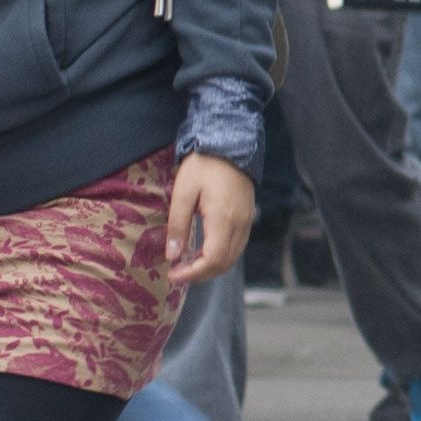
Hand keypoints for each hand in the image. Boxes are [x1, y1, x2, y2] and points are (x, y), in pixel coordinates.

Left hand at [163, 152, 257, 285]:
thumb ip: (178, 225)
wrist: (229, 146)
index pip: (213, 260)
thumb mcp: (183, 193)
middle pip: (224, 264)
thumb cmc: (203, 166)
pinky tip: (202, 251)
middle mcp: (240, 224)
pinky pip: (236, 246)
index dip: (193, 273)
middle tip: (177, 273)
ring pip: (232, 257)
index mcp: (223, 219)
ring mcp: (247, 222)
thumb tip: (172, 256)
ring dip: (211, 267)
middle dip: (200, 274)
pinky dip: (220, 256)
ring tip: (187, 264)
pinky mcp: (247, 218)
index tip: (172, 274)